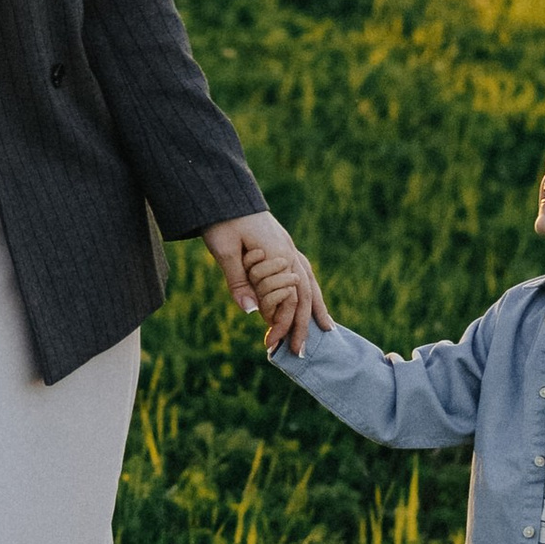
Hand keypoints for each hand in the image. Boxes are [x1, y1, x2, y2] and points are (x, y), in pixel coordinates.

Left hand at [204, 211, 325, 355]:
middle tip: (299, 352)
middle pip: (304, 294)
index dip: (282, 324)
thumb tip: (251, 311)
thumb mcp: (223, 249)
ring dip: (314, 309)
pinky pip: (303, 272)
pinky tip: (311, 301)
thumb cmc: (220, 219)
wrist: (222, 191)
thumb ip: (238, 279)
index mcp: (278, 254)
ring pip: (309, 282)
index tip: (273, 345)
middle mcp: (289, 252)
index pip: (288, 298)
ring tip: (324, 330)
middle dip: (302, 325)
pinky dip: (309, 290)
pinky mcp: (283, 244)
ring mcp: (288, 247)